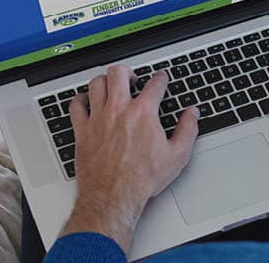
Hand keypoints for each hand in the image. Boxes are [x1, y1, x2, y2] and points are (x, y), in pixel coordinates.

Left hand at [61, 65, 199, 250]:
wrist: (113, 197)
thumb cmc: (142, 179)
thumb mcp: (177, 156)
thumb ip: (187, 130)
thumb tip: (192, 114)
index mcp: (143, 113)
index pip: (154, 84)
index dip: (161, 78)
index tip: (161, 78)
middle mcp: (119, 110)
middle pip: (118, 73)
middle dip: (128, 72)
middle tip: (133, 78)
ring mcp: (98, 118)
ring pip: (96, 84)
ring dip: (105, 81)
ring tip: (111, 85)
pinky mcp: (82, 130)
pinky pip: (76, 105)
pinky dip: (81, 99)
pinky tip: (87, 101)